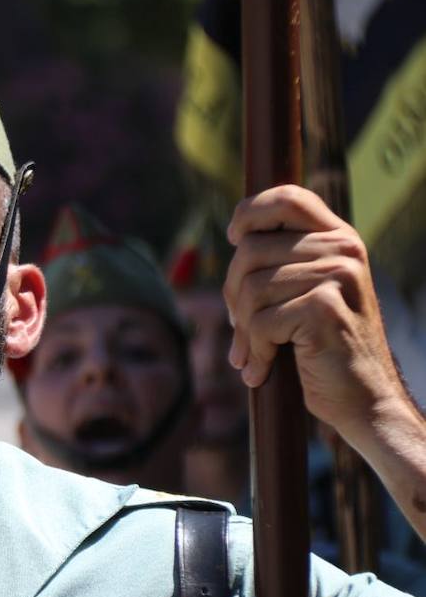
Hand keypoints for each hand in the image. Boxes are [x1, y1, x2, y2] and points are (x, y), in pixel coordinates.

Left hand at [223, 184, 408, 445]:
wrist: (364, 399)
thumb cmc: (324, 348)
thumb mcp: (306, 292)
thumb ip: (281, 262)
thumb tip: (236, 240)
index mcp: (338, 238)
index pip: (288, 198)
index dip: (250, 211)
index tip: (233, 237)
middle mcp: (342, 250)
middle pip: (250, 251)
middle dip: (233, 294)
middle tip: (239, 327)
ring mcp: (337, 276)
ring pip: (251, 289)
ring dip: (243, 330)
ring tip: (252, 354)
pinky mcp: (325, 308)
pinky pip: (261, 322)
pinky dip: (255, 351)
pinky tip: (262, 369)